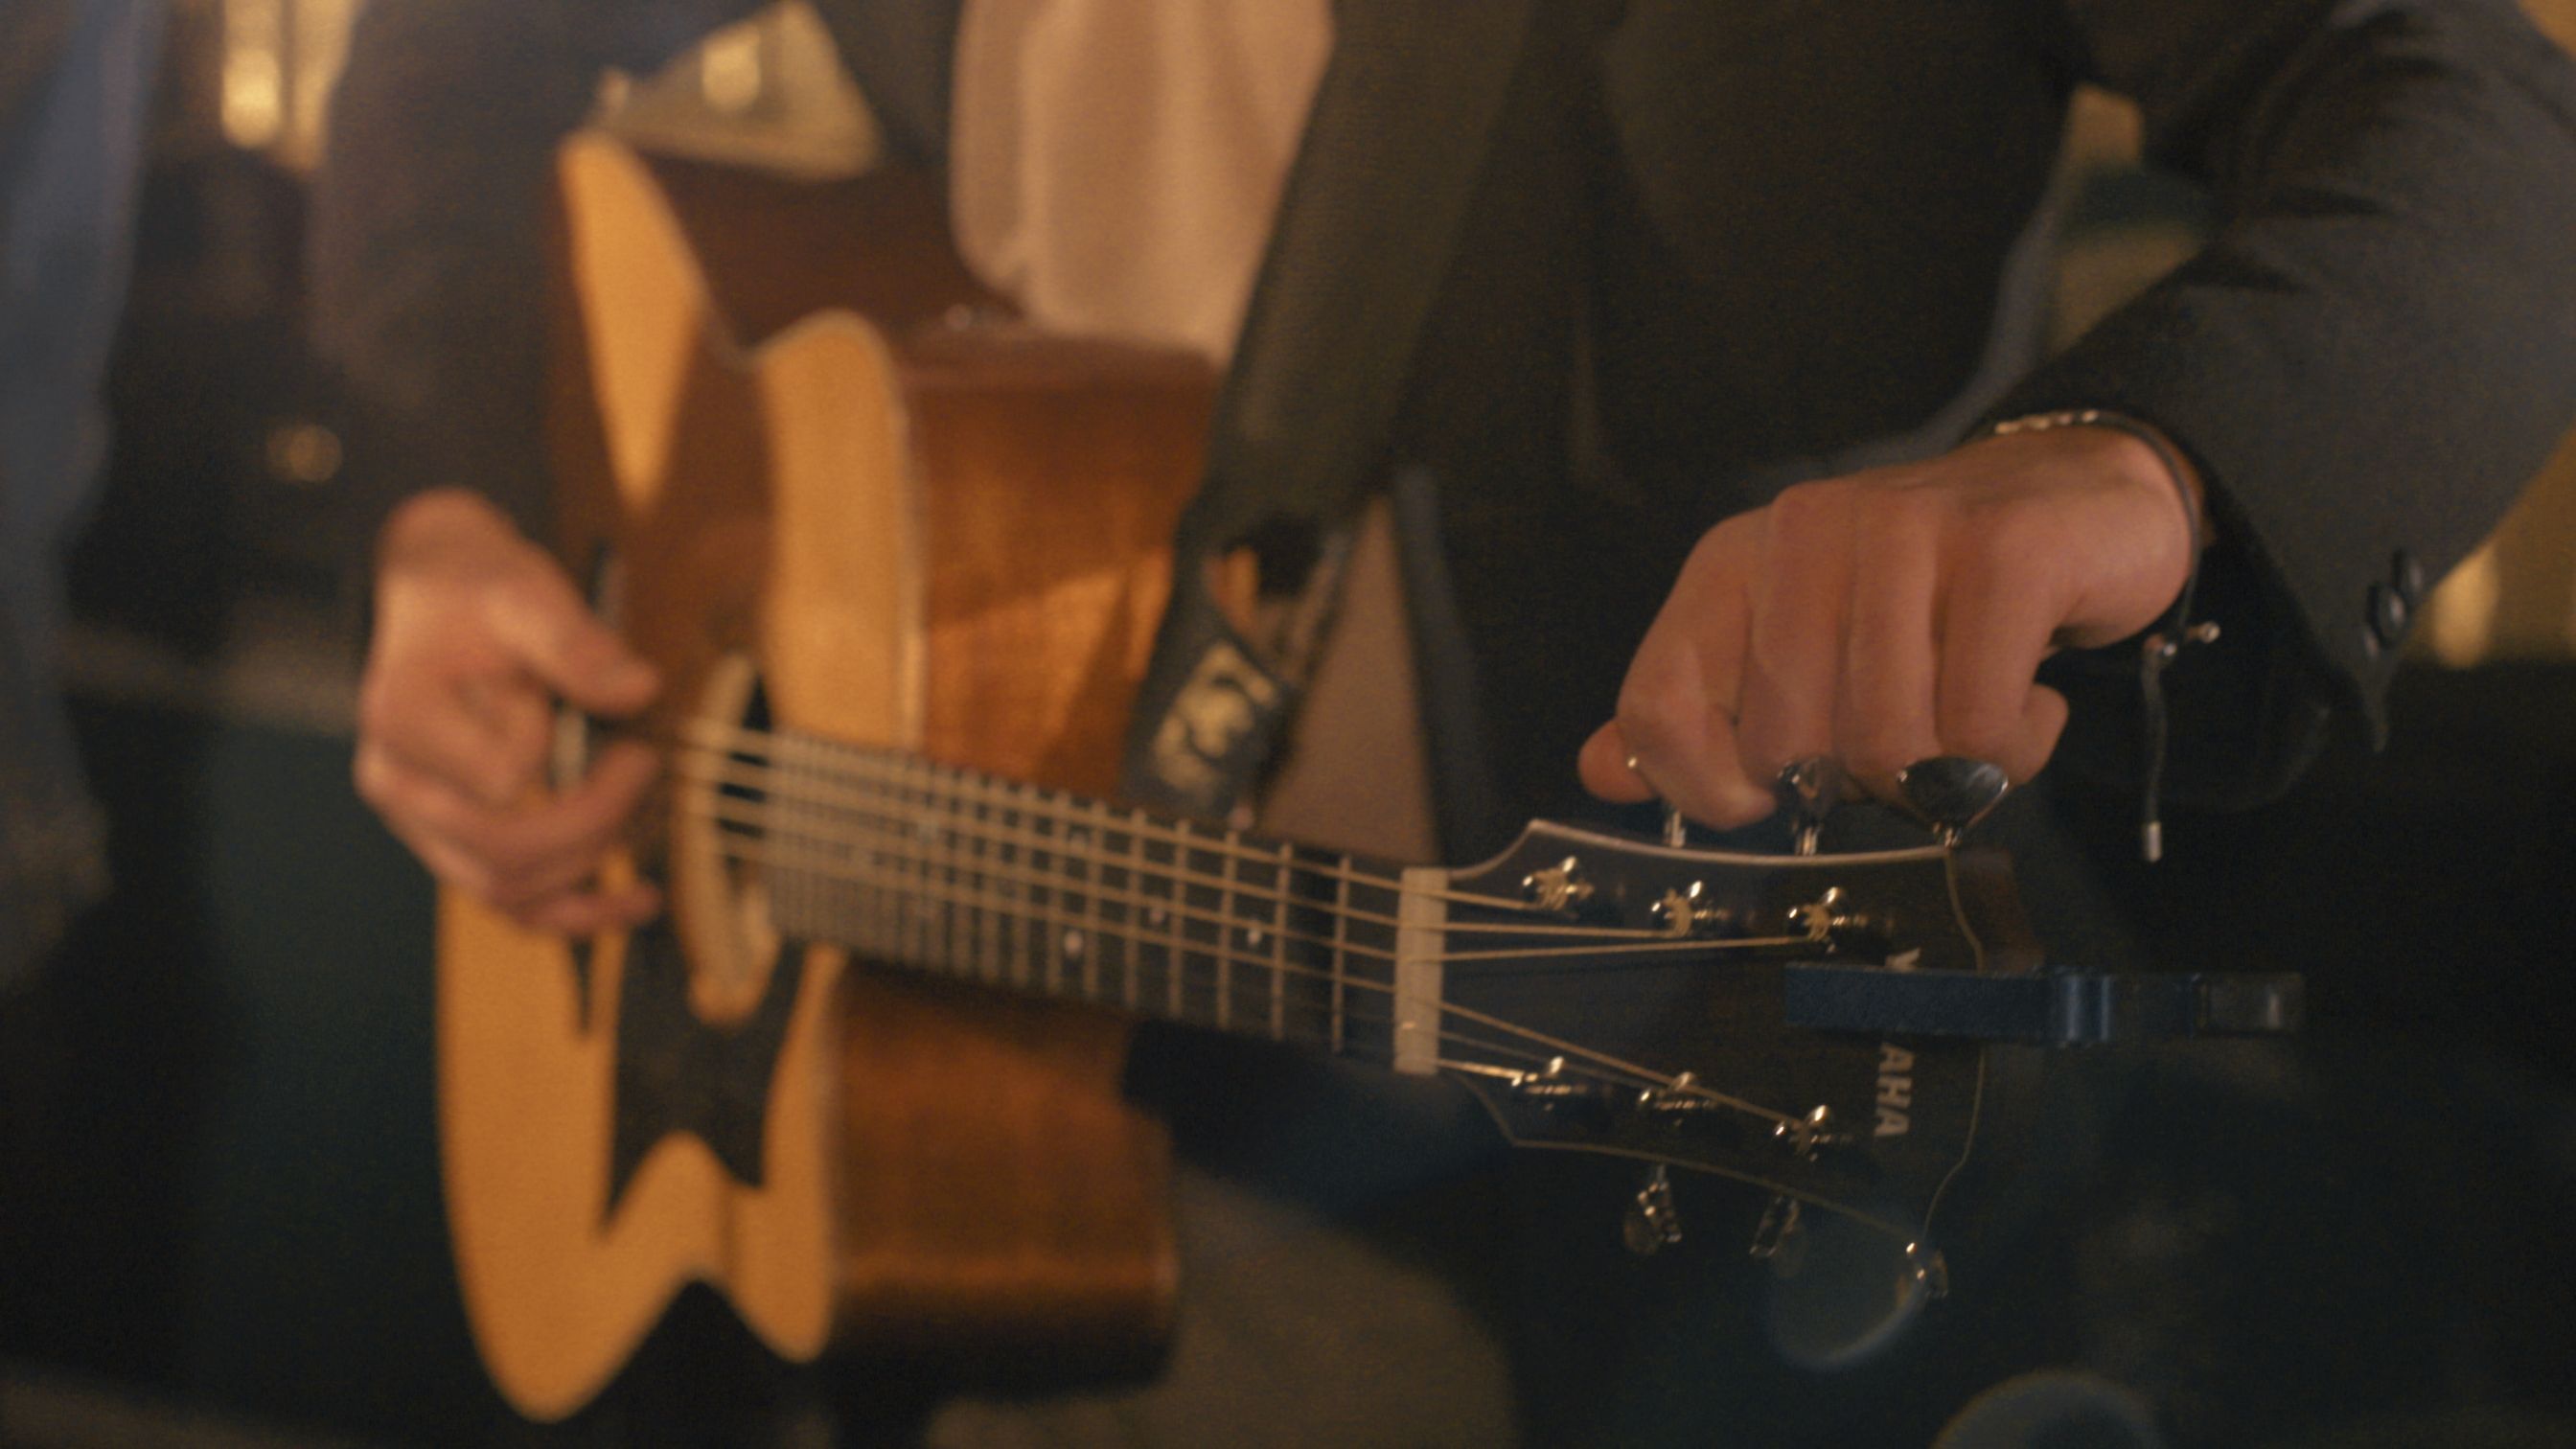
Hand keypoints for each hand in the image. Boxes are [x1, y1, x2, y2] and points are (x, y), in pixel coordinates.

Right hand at [353, 488, 663, 933]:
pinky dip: (577, 915)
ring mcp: (421, 824)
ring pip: (510, 892)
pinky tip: (636, 902)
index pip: (502, 776)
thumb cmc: (480, 595)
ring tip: (645, 819)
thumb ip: (577, 645)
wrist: (443, 599)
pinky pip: (511, 906)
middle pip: (504, 851)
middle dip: (596, 817)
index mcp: (403, 717)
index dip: (566, 753)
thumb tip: (640, 689)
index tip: (622, 713)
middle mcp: (398, 783)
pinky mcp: (454, 844)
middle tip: (646, 764)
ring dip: (591, 864)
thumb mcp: (528, 596)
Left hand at [1576, 424, 2202, 828]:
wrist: (2079, 497)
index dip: (1709, 789)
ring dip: (1949, 770)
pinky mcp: (2006, 552)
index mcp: (1733, 562)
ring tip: (1979, 716)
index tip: (1771, 797)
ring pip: (1887, 742)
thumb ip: (1700, 715)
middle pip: (1786, 748)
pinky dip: (2015, 746)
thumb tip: (1599, 774)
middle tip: (1913, 739)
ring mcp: (1905, 530)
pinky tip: (2031, 699)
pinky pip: (1979, 724)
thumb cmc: (1929, 603)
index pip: (1657, 708)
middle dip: (1857, 782)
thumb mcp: (1799, 649)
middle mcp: (1804, 531)